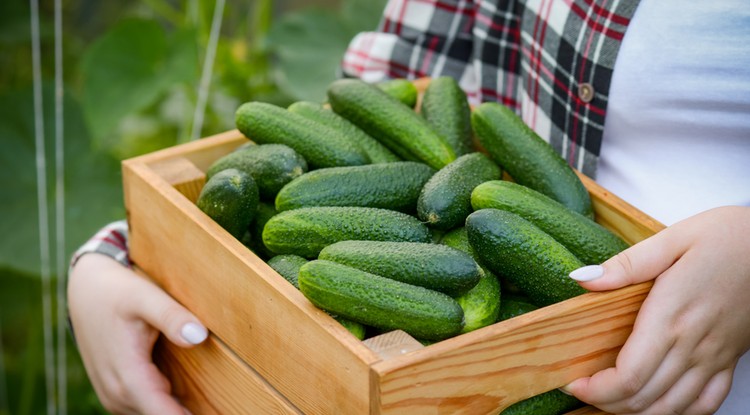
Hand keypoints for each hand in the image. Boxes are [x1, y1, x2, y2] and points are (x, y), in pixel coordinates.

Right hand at [68, 253, 207, 413]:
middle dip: (188, 413)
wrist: (87, 291)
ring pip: (152, 414)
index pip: (162, 413)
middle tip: (225, 409)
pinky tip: (188, 403)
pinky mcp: (117, 393)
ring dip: (176, 411)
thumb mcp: (145, 296)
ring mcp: (115, 396)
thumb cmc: (117, 292)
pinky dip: (164, 407)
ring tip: (213, 406)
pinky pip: (145, 409)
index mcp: (127, 374)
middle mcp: (117, 393)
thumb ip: (171, 316)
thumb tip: (199, 336)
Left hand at [564, 206, 749, 414]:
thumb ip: (626, 264)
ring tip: (610, 398)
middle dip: (606, 403)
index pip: (629, 376)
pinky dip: (677, 412)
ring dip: (636, 411)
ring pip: (672, 408)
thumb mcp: (673, 239)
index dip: (597, 390)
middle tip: (584, 390)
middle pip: (644, 398)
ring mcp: (714, 357)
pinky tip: (658, 402)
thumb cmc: (729, 237)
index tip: (575, 383)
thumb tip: (583, 278)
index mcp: (671, 316)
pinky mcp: (730, 360)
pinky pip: (706, 403)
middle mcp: (693, 344)